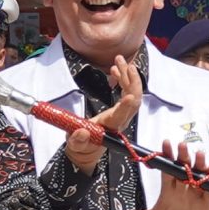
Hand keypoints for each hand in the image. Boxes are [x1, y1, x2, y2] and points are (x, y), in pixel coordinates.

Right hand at [66, 57, 143, 172]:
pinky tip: (115, 70)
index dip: (126, 107)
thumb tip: (81, 133)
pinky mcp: (121, 109)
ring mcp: (122, 114)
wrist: (87, 148)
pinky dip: (124, 79)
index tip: (129, 96)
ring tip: (119, 60)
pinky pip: (127, 92)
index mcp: (110, 127)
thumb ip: (77, 140)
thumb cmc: (82, 145)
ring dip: (128, 76)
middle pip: (133, 101)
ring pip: (132, 94)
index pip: (121, 116)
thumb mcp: (75, 144)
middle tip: (126, 64)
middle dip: (132, 82)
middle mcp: (121, 120)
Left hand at [113, 140, 208, 209]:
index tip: (165, 143)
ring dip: (198, 163)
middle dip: (182, 156)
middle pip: (182, 167)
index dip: (166, 156)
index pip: (167, 168)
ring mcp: (196, 190)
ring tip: (198, 154)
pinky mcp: (208, 198)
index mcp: (170, 186)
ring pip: (197, 173)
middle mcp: (183, 184)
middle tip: (180, 145)